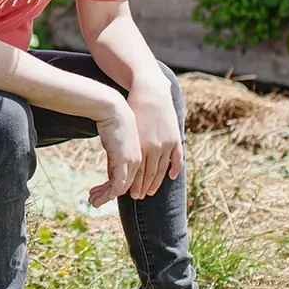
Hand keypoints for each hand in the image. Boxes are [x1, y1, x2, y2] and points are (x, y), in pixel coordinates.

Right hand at [90, 99, 140, 208]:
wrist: (112, 108)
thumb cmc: (112, 120)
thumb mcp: (114, 140)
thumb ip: (116, 155)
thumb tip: (112, 163)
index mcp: (137, 155)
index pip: (127, 178)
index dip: (114, 188)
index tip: (101, 193)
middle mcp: (137, 161)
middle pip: (125, 186)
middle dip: (108, 195)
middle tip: (95, 201)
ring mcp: (132, 162)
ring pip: (121, 189)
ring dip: (105, 196)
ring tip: (92, 201)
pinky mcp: (125, 162)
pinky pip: (118, 186)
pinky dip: (107, 193)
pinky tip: (95, 195)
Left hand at [125, 76, 184, 199]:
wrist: (150, 92)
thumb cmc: (132, 109)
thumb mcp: (124, 130)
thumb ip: (120, 149)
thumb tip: (112, 169)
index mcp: (139, 145)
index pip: (137, 172)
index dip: (133, 184)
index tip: (130, 194)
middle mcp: (154, 147)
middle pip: (149, 174)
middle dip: (143, 187)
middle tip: (139, 197)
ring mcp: (166, 143)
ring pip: (162, 169)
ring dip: (157, 182)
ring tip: (151, 191)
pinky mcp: (174, 138)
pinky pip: (177, 158)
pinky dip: (175, 169)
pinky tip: (171, 177)